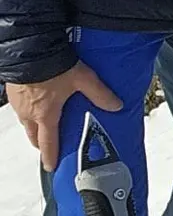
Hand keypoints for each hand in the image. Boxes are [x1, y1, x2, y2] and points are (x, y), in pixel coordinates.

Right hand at [5, 63, 122, 172]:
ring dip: (34, 127)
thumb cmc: (54, 66)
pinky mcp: (12, 92)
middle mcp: (28, 113)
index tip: (51, 167)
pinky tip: (37, 103)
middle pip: (33, 135)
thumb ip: (100, 94)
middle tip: (50, 146)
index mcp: (45, 115)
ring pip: (26, 122)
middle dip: (42, 143)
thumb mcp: (83, 80)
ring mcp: (18, 103)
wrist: (30, 48)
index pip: (48, 143)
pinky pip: (20, 108)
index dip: (51, 156)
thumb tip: (117, 106)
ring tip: (46, 125)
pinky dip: (29, 112)